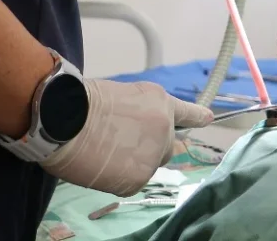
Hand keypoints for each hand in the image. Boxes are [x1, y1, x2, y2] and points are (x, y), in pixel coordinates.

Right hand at [40, 79, 211, 195]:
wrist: (68, 119)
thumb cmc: (86, 101)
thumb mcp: (123, 97)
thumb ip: (141, 114)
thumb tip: (138, 131)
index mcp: (161, 103)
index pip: (186, 113)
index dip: (197, 116)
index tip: (209, 118)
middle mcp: (166, 129)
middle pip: (166, 146)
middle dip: (150, 146)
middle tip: (121, 141)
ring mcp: (154, 155)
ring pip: (149, 165)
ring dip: (133, 161)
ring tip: (106, 150)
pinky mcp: (139, 178)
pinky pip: (133, 181)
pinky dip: (119, 177)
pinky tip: (102, 164)